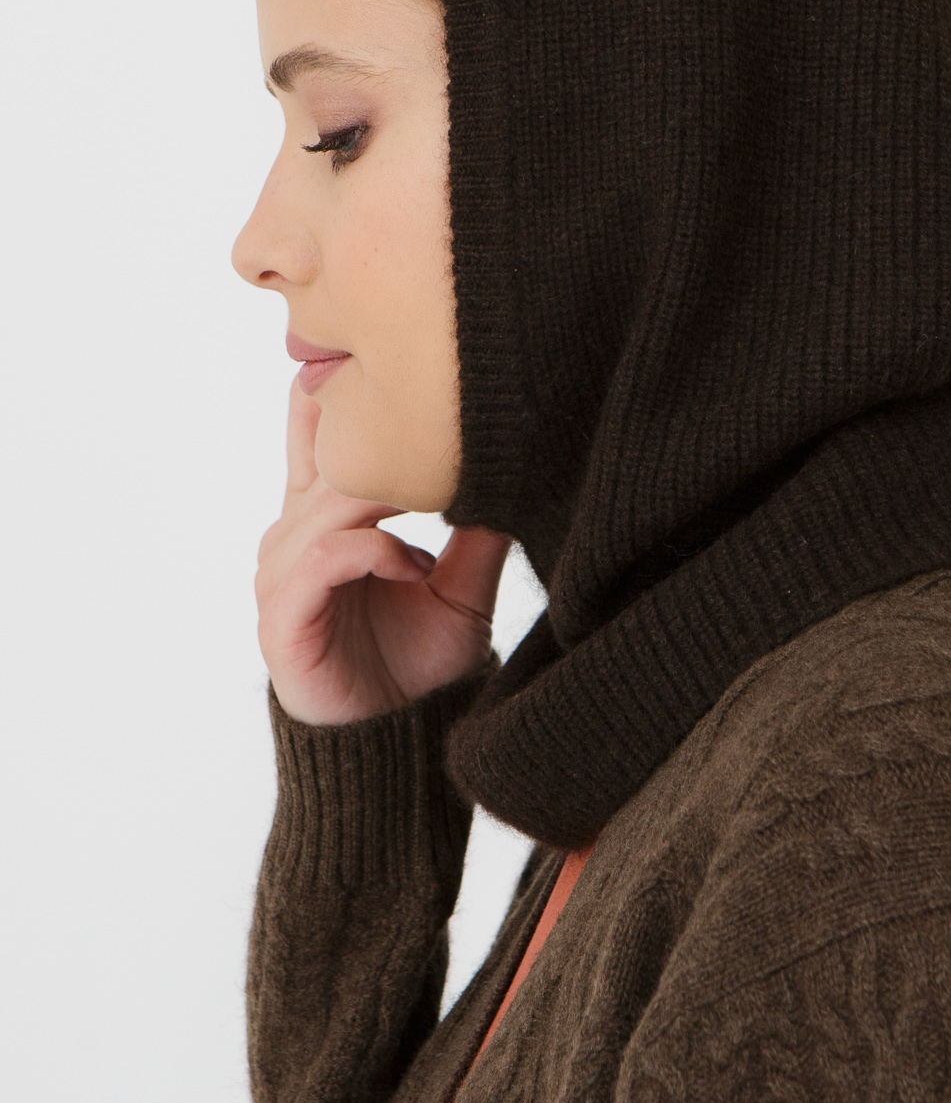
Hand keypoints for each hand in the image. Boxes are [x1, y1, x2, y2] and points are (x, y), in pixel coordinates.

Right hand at [255, 376, 510, 724]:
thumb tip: (515, 474)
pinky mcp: (284, 615)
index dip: (336, 389)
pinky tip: (416, 565)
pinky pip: (324, 557)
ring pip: (330, 502)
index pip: (310, 428)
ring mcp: (282, 573)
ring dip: (386, 497)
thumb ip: (477, 533)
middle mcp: (293, 533)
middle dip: (381, 439)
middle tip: (440, 430)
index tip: (393, 367)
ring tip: (437, 501)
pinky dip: (375, 551)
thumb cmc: (417, 657)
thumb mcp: (462, 585)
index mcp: (324, 515)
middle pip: (326, 453)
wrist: (394, 735)